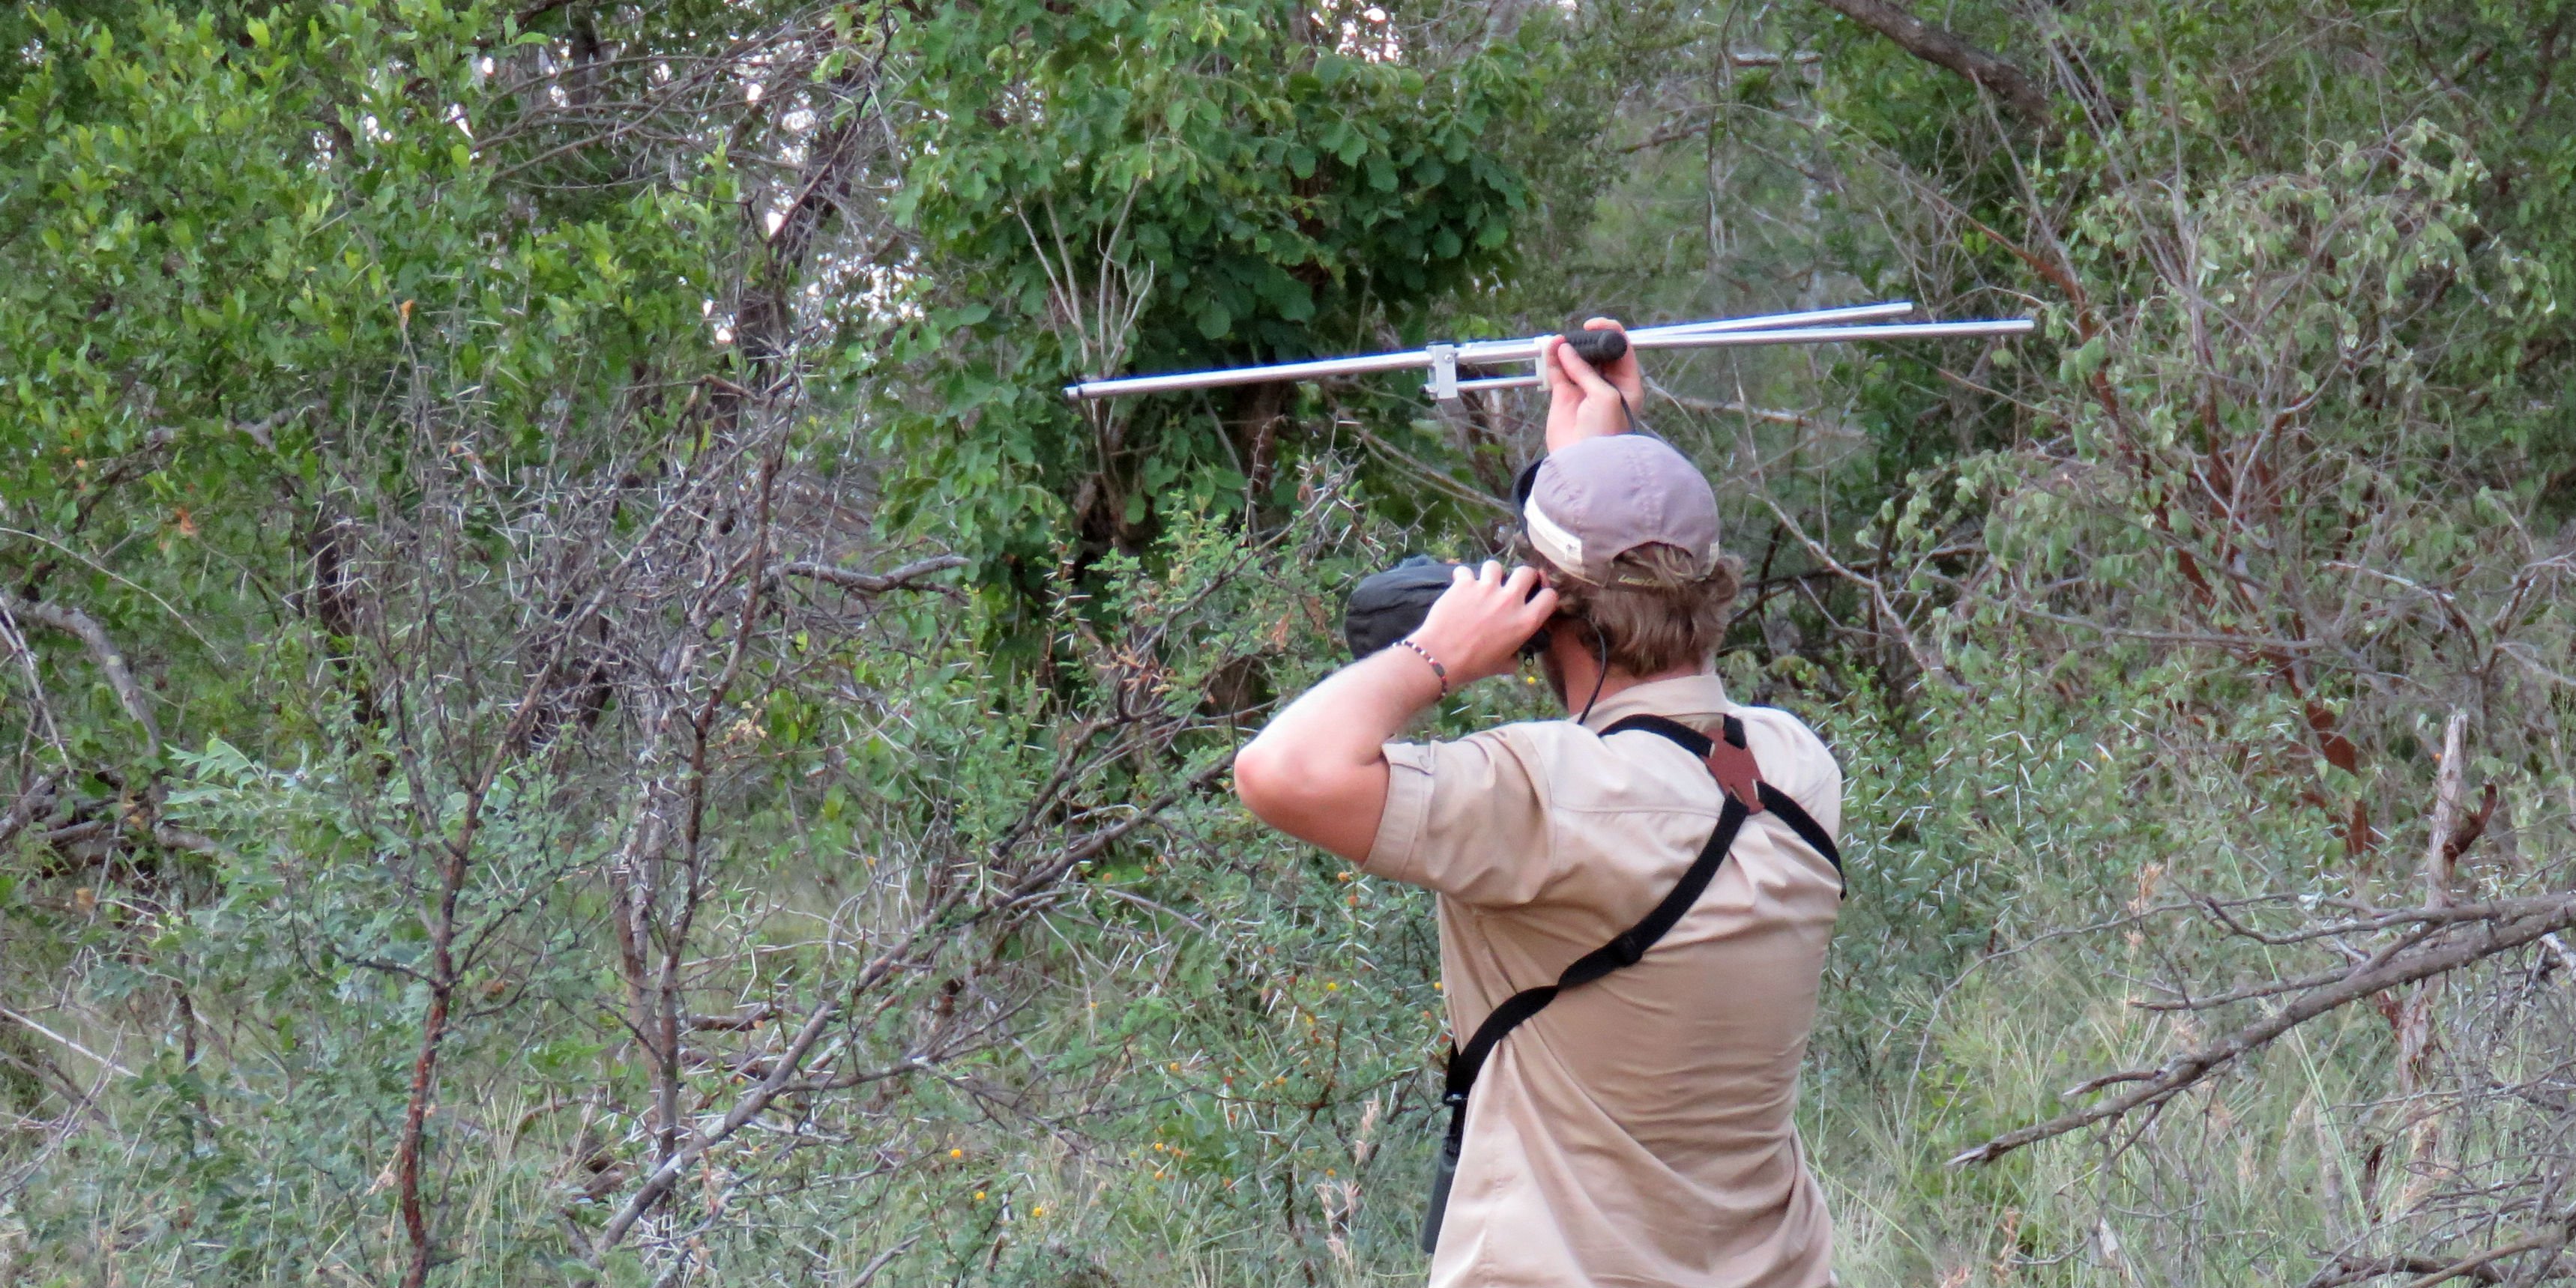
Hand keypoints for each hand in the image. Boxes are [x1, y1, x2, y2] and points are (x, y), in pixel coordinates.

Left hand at [1403, 562, 1557, 688]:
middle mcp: (1510, 600)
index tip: (1536, 597)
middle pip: (1526, 572)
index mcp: (1525, 621)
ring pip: (1496, 566)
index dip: (1545, 595)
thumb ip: (1514, 657)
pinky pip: (1466, 571)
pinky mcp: (1464, 584)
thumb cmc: (1474, 665)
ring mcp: (1486, 588)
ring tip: (1483, 584)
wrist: (1440, 657)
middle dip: (1522, 576)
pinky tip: (1460, 585)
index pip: (1550, 596)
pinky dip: (1462, 577)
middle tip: (1512, 585)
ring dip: (1491, 574)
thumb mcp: (1502, 666)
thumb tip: (1515, 658)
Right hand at [1542, 317, 1645, 451]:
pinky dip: (1553, 359)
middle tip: (1577, 335)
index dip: (1611, 333)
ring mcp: (1584, 390)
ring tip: (1558, 341)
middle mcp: (1606, 385)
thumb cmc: (1606, 433)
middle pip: (1598, 352)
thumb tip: (1566, 350)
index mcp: (1626, 384)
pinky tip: (1550, 349)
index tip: (1596, 326)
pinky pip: (1558, 372)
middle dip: (1587, 340)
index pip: (1622, 350)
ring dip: (1568, 348)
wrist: (1584, 462)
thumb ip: (1586, 372)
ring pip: (1575, 360)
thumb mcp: (1605, 397)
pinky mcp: (1564, 397)